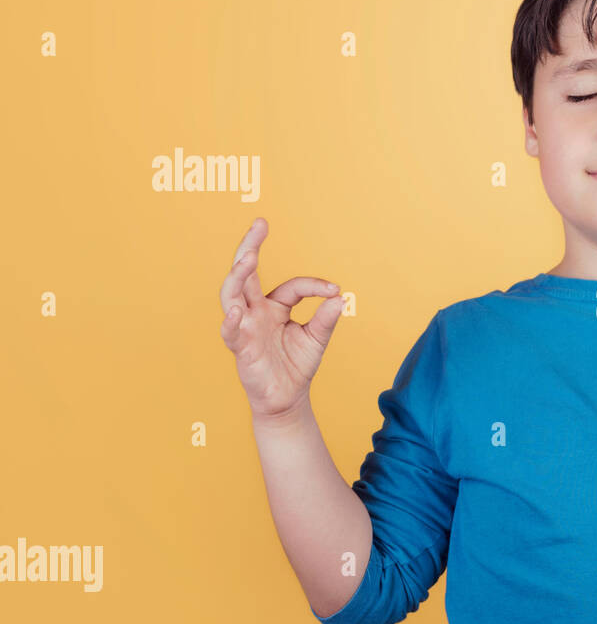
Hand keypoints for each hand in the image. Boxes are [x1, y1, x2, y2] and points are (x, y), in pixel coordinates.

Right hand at [217, 217, 344, 419]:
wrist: (288, 399)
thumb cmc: (297, 366)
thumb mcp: (316, 339)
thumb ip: (325, 318)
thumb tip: (338, 297)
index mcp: (273, 306)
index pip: (292, 286)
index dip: (314, 286)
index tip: (335, 291)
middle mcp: (254, 311)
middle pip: (246, 274)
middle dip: (250, 247)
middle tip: (260, 224)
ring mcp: (244, 327)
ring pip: (232, 295)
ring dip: (238, 275)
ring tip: (248, 258)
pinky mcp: (240, 348)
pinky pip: (231, 332)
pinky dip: (232, 322)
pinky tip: (236, 311)